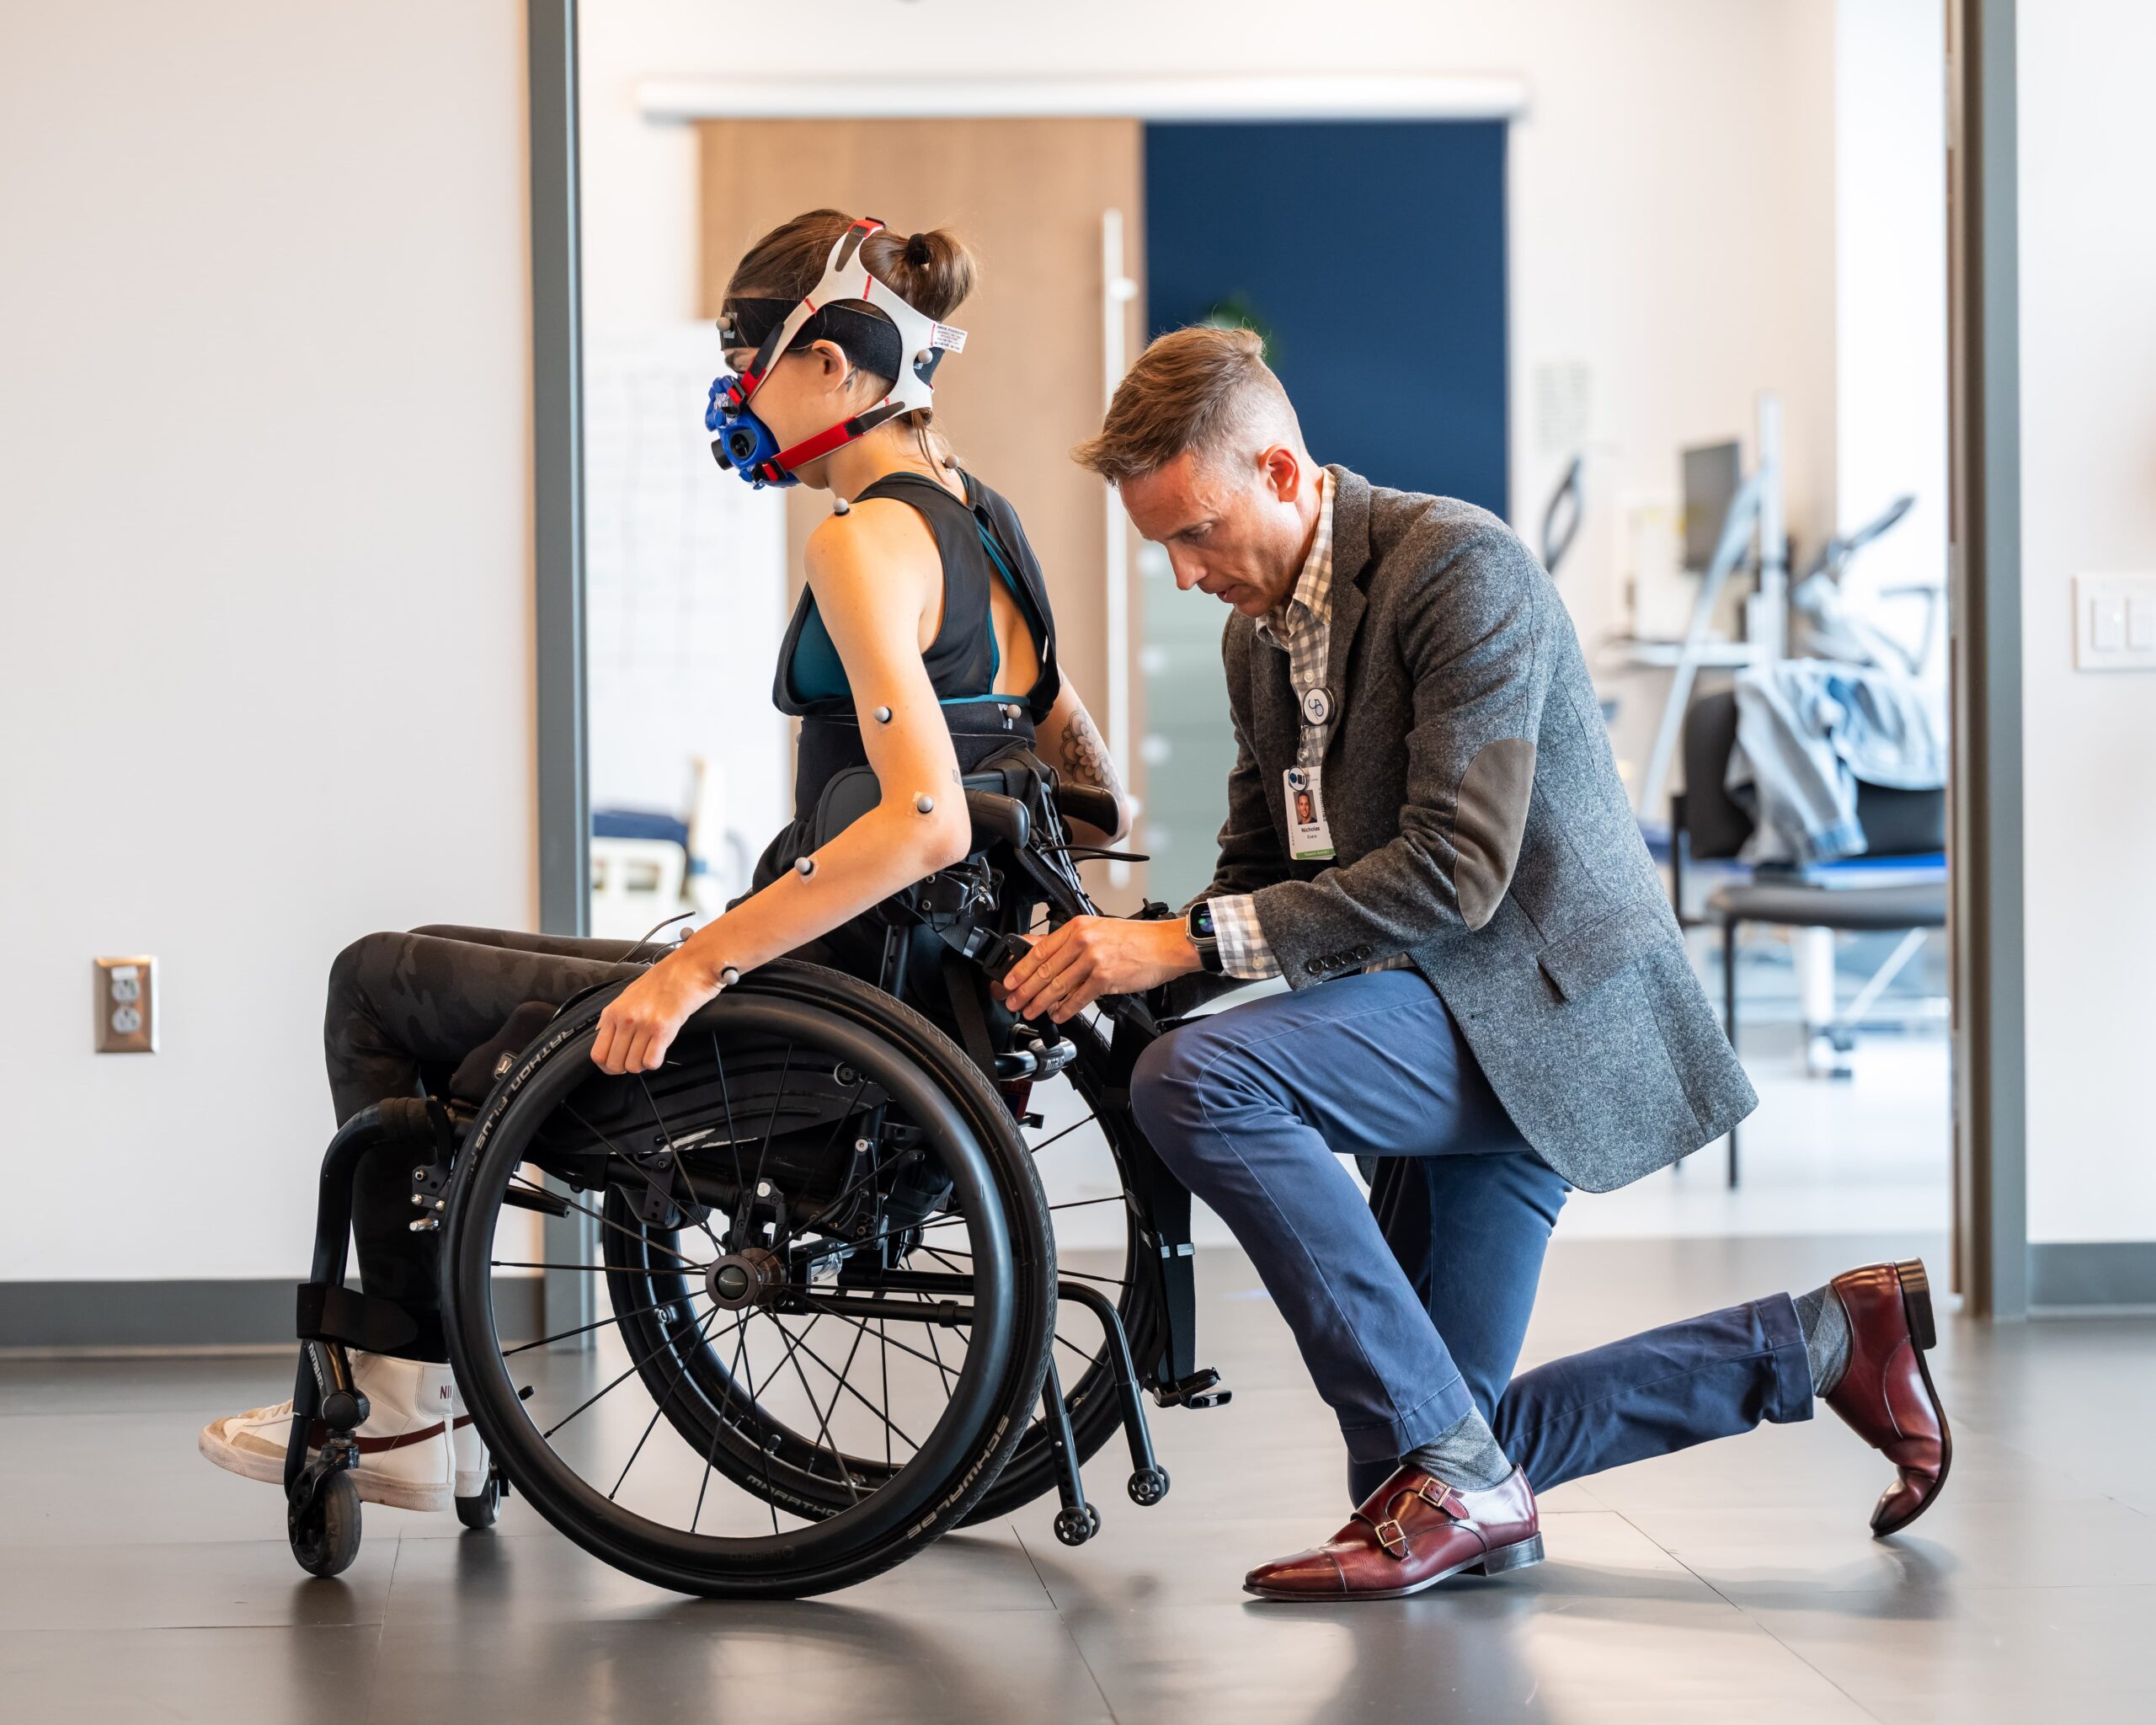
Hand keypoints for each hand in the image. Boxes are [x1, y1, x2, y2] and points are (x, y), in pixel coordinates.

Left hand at [591, 954, 725, 1074]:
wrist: (689, 968)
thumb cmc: (663, 980)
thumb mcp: (628, 996)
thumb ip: (614, 1019)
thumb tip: (606, 1038)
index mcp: (613, 1011)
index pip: (598, 1054)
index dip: (607, 1065)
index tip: (617, 1064)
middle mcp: (625, 1019)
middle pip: (614, 1063)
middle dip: (625, 1067)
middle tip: (636, 1058)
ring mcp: (643, 1025)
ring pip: (633, 1065)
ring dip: (642, 1064)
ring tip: (650, 1051)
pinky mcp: (663, 1029)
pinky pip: (651, 1062)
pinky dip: (655, 1061)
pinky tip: (660, 1050)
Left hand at [997, 916, 1199, 1022]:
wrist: (1164, 946)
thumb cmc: (1135, 939)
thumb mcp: (1098, 929)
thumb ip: (1070, 941)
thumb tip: (1042, 953)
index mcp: (1078, 927)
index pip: (1040, 949)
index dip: (1021, 968)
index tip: (1009, 981)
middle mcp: (1084, 941)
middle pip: (1045, 970)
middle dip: (1025, 990)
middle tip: (1014, 1001)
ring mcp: (1094, 960)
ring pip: (1058, 986)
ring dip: (1041, 1003)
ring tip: (1031, 1011)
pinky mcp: (1106, 979)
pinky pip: (1079, 998)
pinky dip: (1066, 1009)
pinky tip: (1058, 1015)